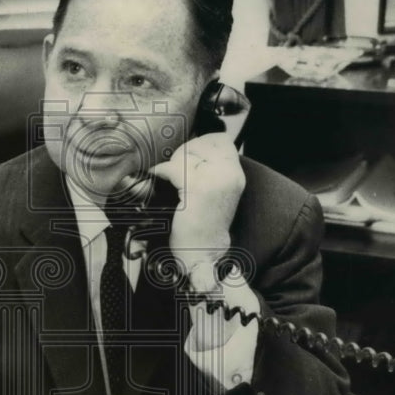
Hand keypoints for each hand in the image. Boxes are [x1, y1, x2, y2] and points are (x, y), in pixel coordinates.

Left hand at [148, 131, 244, 279]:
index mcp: (236, 174)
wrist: (203, 254)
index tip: (189, 157)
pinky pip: (174, 168)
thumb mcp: (215, 190)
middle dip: (184, 152)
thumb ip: (209, 167)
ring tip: (170, 178)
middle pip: (202, 143)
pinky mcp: (197, 189)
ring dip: (173, 163)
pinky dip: (162, 171)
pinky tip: (158, 178)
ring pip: (187, 154)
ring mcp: (215, 180)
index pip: (221, 139)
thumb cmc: (203, 223)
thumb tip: (188, 145)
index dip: (201, 143)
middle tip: (176, 169)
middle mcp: (230, 174)